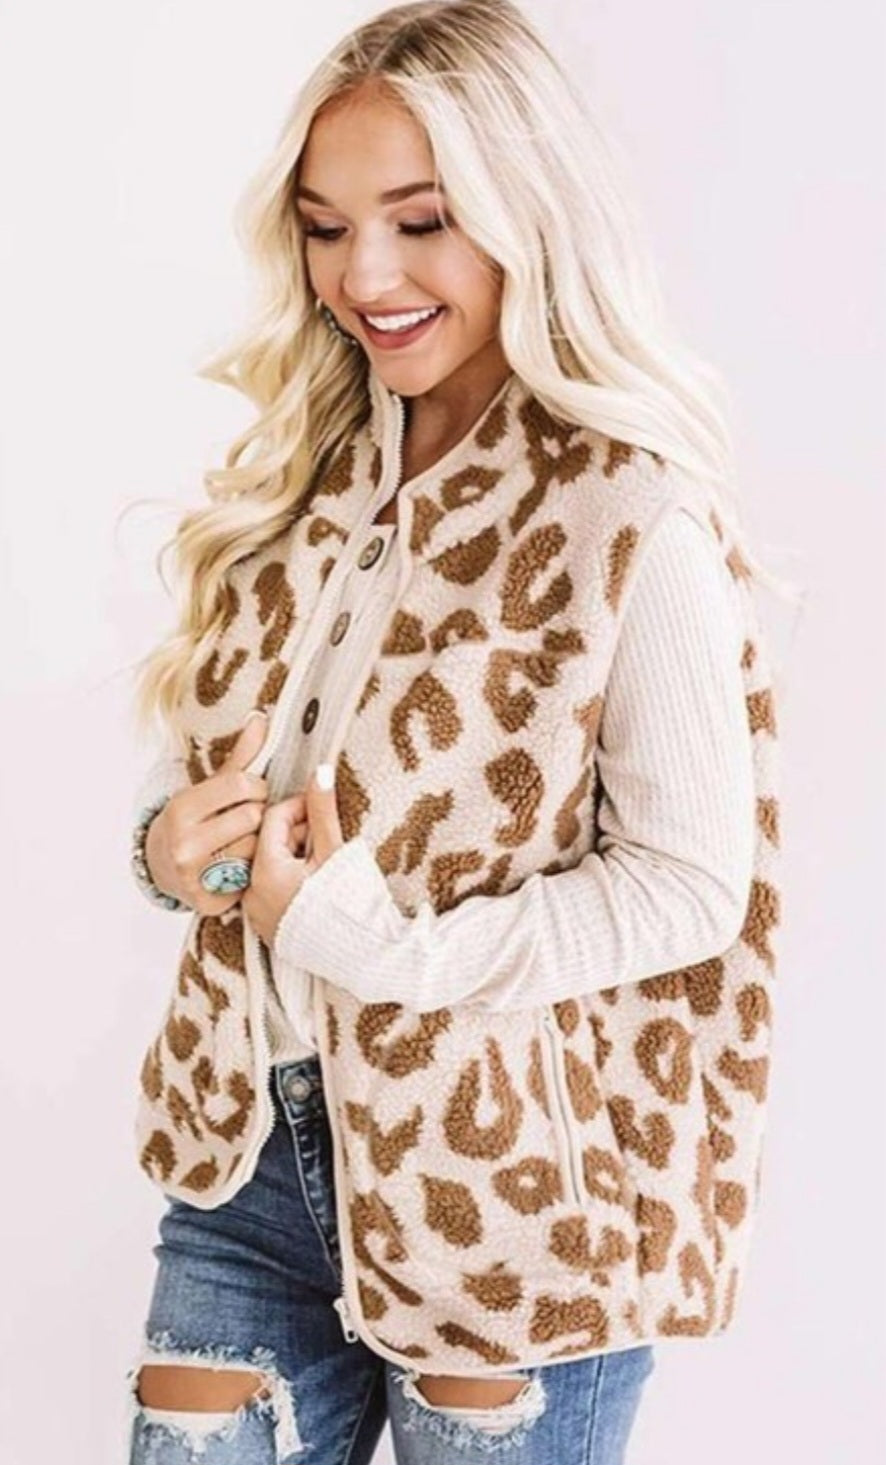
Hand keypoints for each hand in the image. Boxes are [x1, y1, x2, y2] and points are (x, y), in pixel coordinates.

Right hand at [144, 711, 269, 914]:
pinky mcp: (209, 901)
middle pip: (253, 818)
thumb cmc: (192, 820)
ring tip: (247, 839)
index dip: (257, 787)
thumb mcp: (209, 788)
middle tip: (251, 818)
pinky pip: (251, 879)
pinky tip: (243, 865)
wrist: (159, 866)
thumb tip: (262, 717)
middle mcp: (184, 843)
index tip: (252, 792)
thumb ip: (241, 757)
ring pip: (256, 849)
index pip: (242, 785)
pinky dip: (252, 871)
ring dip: (259, 843)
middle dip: (259, 815)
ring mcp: (195, 876)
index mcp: (181, 809)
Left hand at [242, 762, 344, 948]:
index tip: (322, 808)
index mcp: (266, 870)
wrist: (364, 955)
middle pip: (269, 843)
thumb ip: (323, 810)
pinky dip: (289, 879)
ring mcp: (257, 913)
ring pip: (270, 867)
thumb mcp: (335, 850)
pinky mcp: (267, 928)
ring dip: (294, 855)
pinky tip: (315, 883)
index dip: (300, 808)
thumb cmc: (351, 902)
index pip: (274, 819)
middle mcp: (252, 892)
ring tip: (324, 860)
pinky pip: (271, 892)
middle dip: (297, 833)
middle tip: (326, 836)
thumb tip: (320, 771)